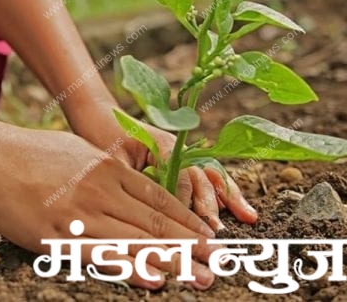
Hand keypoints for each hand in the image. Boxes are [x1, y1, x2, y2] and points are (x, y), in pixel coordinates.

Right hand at [0, 125, 220, 289]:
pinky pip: (99, 255)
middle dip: (192, 246)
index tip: (212, 238)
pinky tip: (153, 279)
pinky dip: (129, 267)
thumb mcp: (78, 150)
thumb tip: (133, 182)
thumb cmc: (30, 152)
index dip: (189, 222)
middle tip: (221, 265)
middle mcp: (101, 191)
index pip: (160, 200)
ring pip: (135, 241)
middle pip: (155, 223)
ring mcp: (79, 214)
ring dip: (173, 261)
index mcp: (108, 168)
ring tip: (201, 278)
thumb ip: (107, 168)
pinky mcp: (55, 237)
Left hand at [71, 106, 257, 229]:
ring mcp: (182, 153)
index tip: (188, 226)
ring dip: (228, 198)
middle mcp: (177, 148)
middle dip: (210, 205)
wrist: (99, 115)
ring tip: (247, 217)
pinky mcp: (182, 161)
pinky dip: (224, 192)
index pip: (180, 177)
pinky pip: (207, 176)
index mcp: (161, 145)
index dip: (185, 202)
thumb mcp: (112, 160)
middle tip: (216, 231)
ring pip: (210, 176)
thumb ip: (131, 180)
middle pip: (200, 177)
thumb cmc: (101, 136)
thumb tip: (142, 209)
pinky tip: (242, 209)